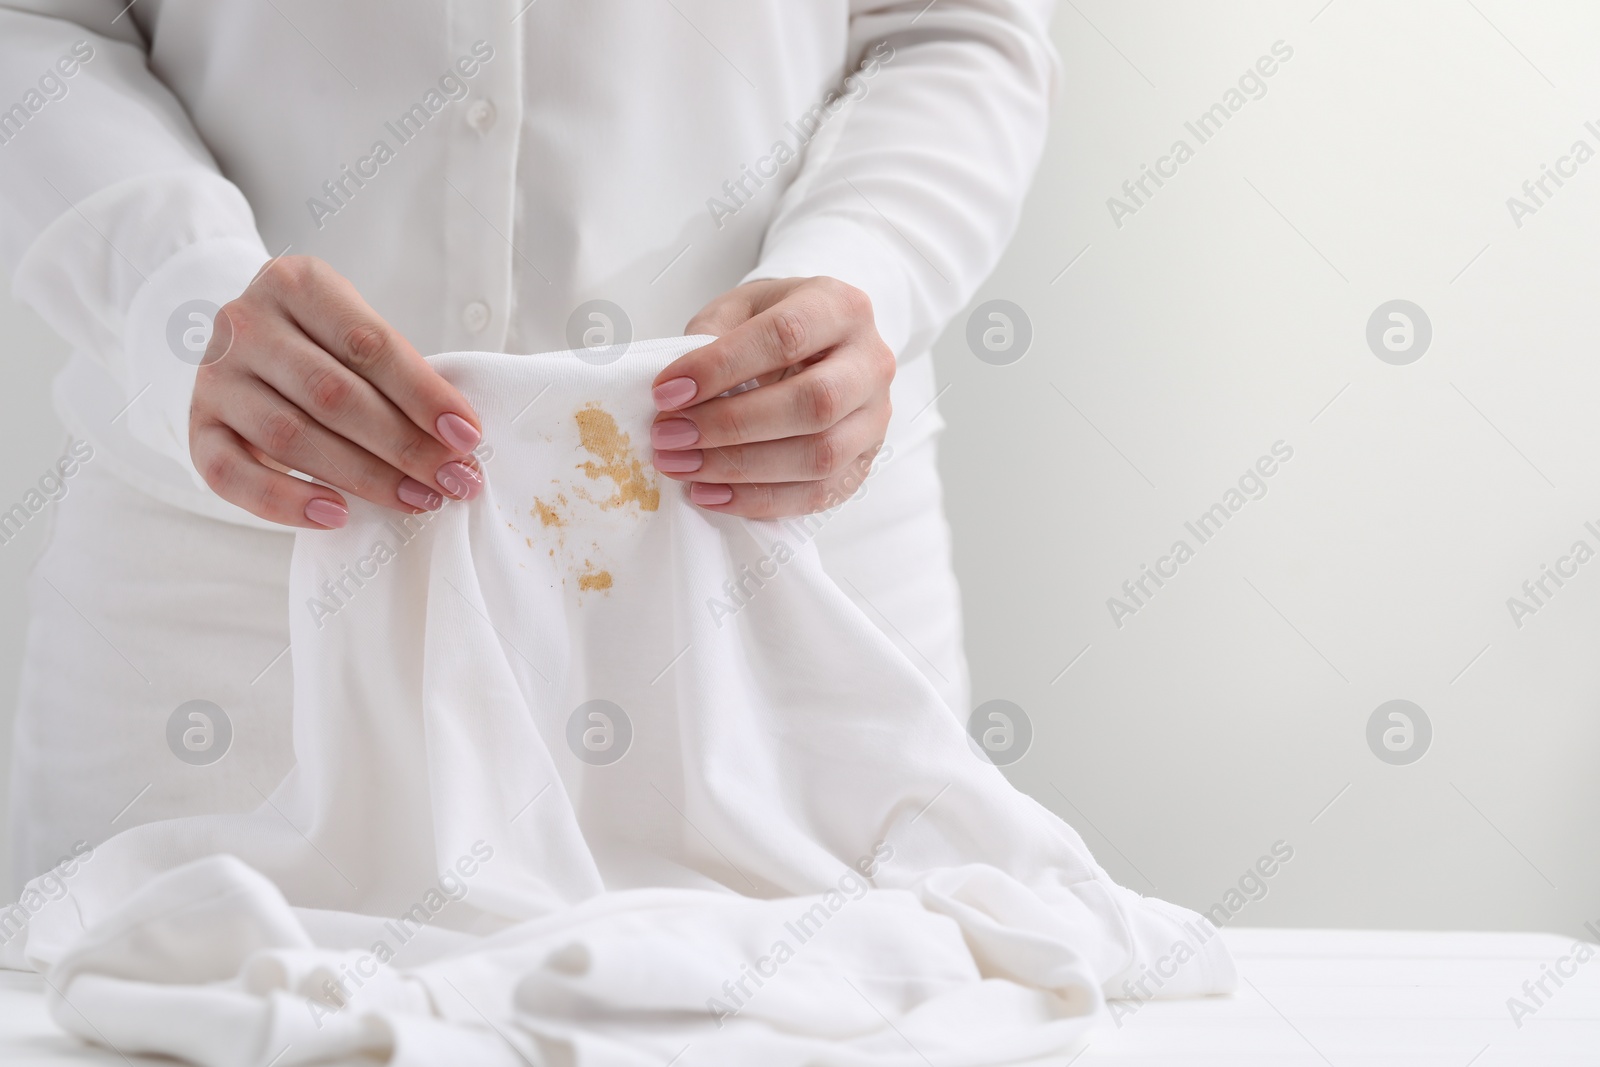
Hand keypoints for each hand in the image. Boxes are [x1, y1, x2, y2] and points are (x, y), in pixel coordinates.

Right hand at [190, 256, 484, 528]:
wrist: (248, 346)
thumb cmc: (325, 344)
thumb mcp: (357, 332)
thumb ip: (398, 371)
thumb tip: (458, 440)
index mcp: (295, 283)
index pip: (368, 344)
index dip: (423, 395)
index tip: (468, 437)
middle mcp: (245, 323)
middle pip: (333, 394)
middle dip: (404, 445)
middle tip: (454, 480)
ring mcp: (214, 377)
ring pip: (290, 436)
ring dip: (363, 477)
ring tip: (417, 499)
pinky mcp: (196, 428)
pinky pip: (232, 475)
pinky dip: (287, 502)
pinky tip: (338, 515)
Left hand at [650, 277, 893, 517]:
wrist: (819, 346)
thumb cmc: (774, 325)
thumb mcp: (739, 310)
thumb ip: (710, 339)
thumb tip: (677, 395)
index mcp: (841, 309)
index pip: (786, 336)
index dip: (722, 366)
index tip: (667, 391)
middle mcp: (870, 362)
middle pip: (814, 403)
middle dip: (731, 425)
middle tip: (670, 435)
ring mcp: (874, 417)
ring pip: (819, 455)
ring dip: (741, 468)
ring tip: (682, 465)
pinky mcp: (864, 462)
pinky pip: (818, 493)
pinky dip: (758, 500)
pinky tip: (711, 494)